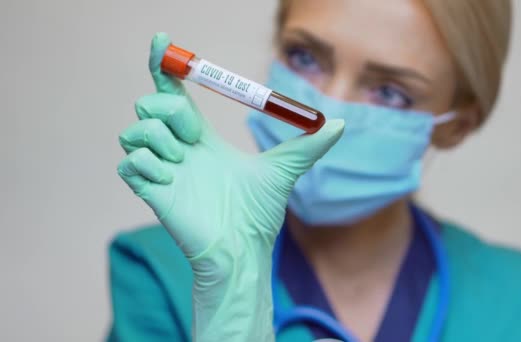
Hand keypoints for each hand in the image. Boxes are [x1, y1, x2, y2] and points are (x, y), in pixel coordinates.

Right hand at [117, 32, 343, 340]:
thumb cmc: (259, 214)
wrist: (243, 249)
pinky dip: (148, 164)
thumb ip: (309, 145)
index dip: (165, 65)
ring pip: (135, 130)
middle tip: (193, 134)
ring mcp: (161, 170)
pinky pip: (129, 162)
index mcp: (202, 138)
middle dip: (169, 109)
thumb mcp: (285, 171)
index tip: (163, 40)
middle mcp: (178, 150)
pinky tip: (172, 182)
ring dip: (158, 138)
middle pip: (151, 105)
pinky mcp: (150, 191)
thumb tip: (341, 123)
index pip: (175, 92)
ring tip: (182, 162)